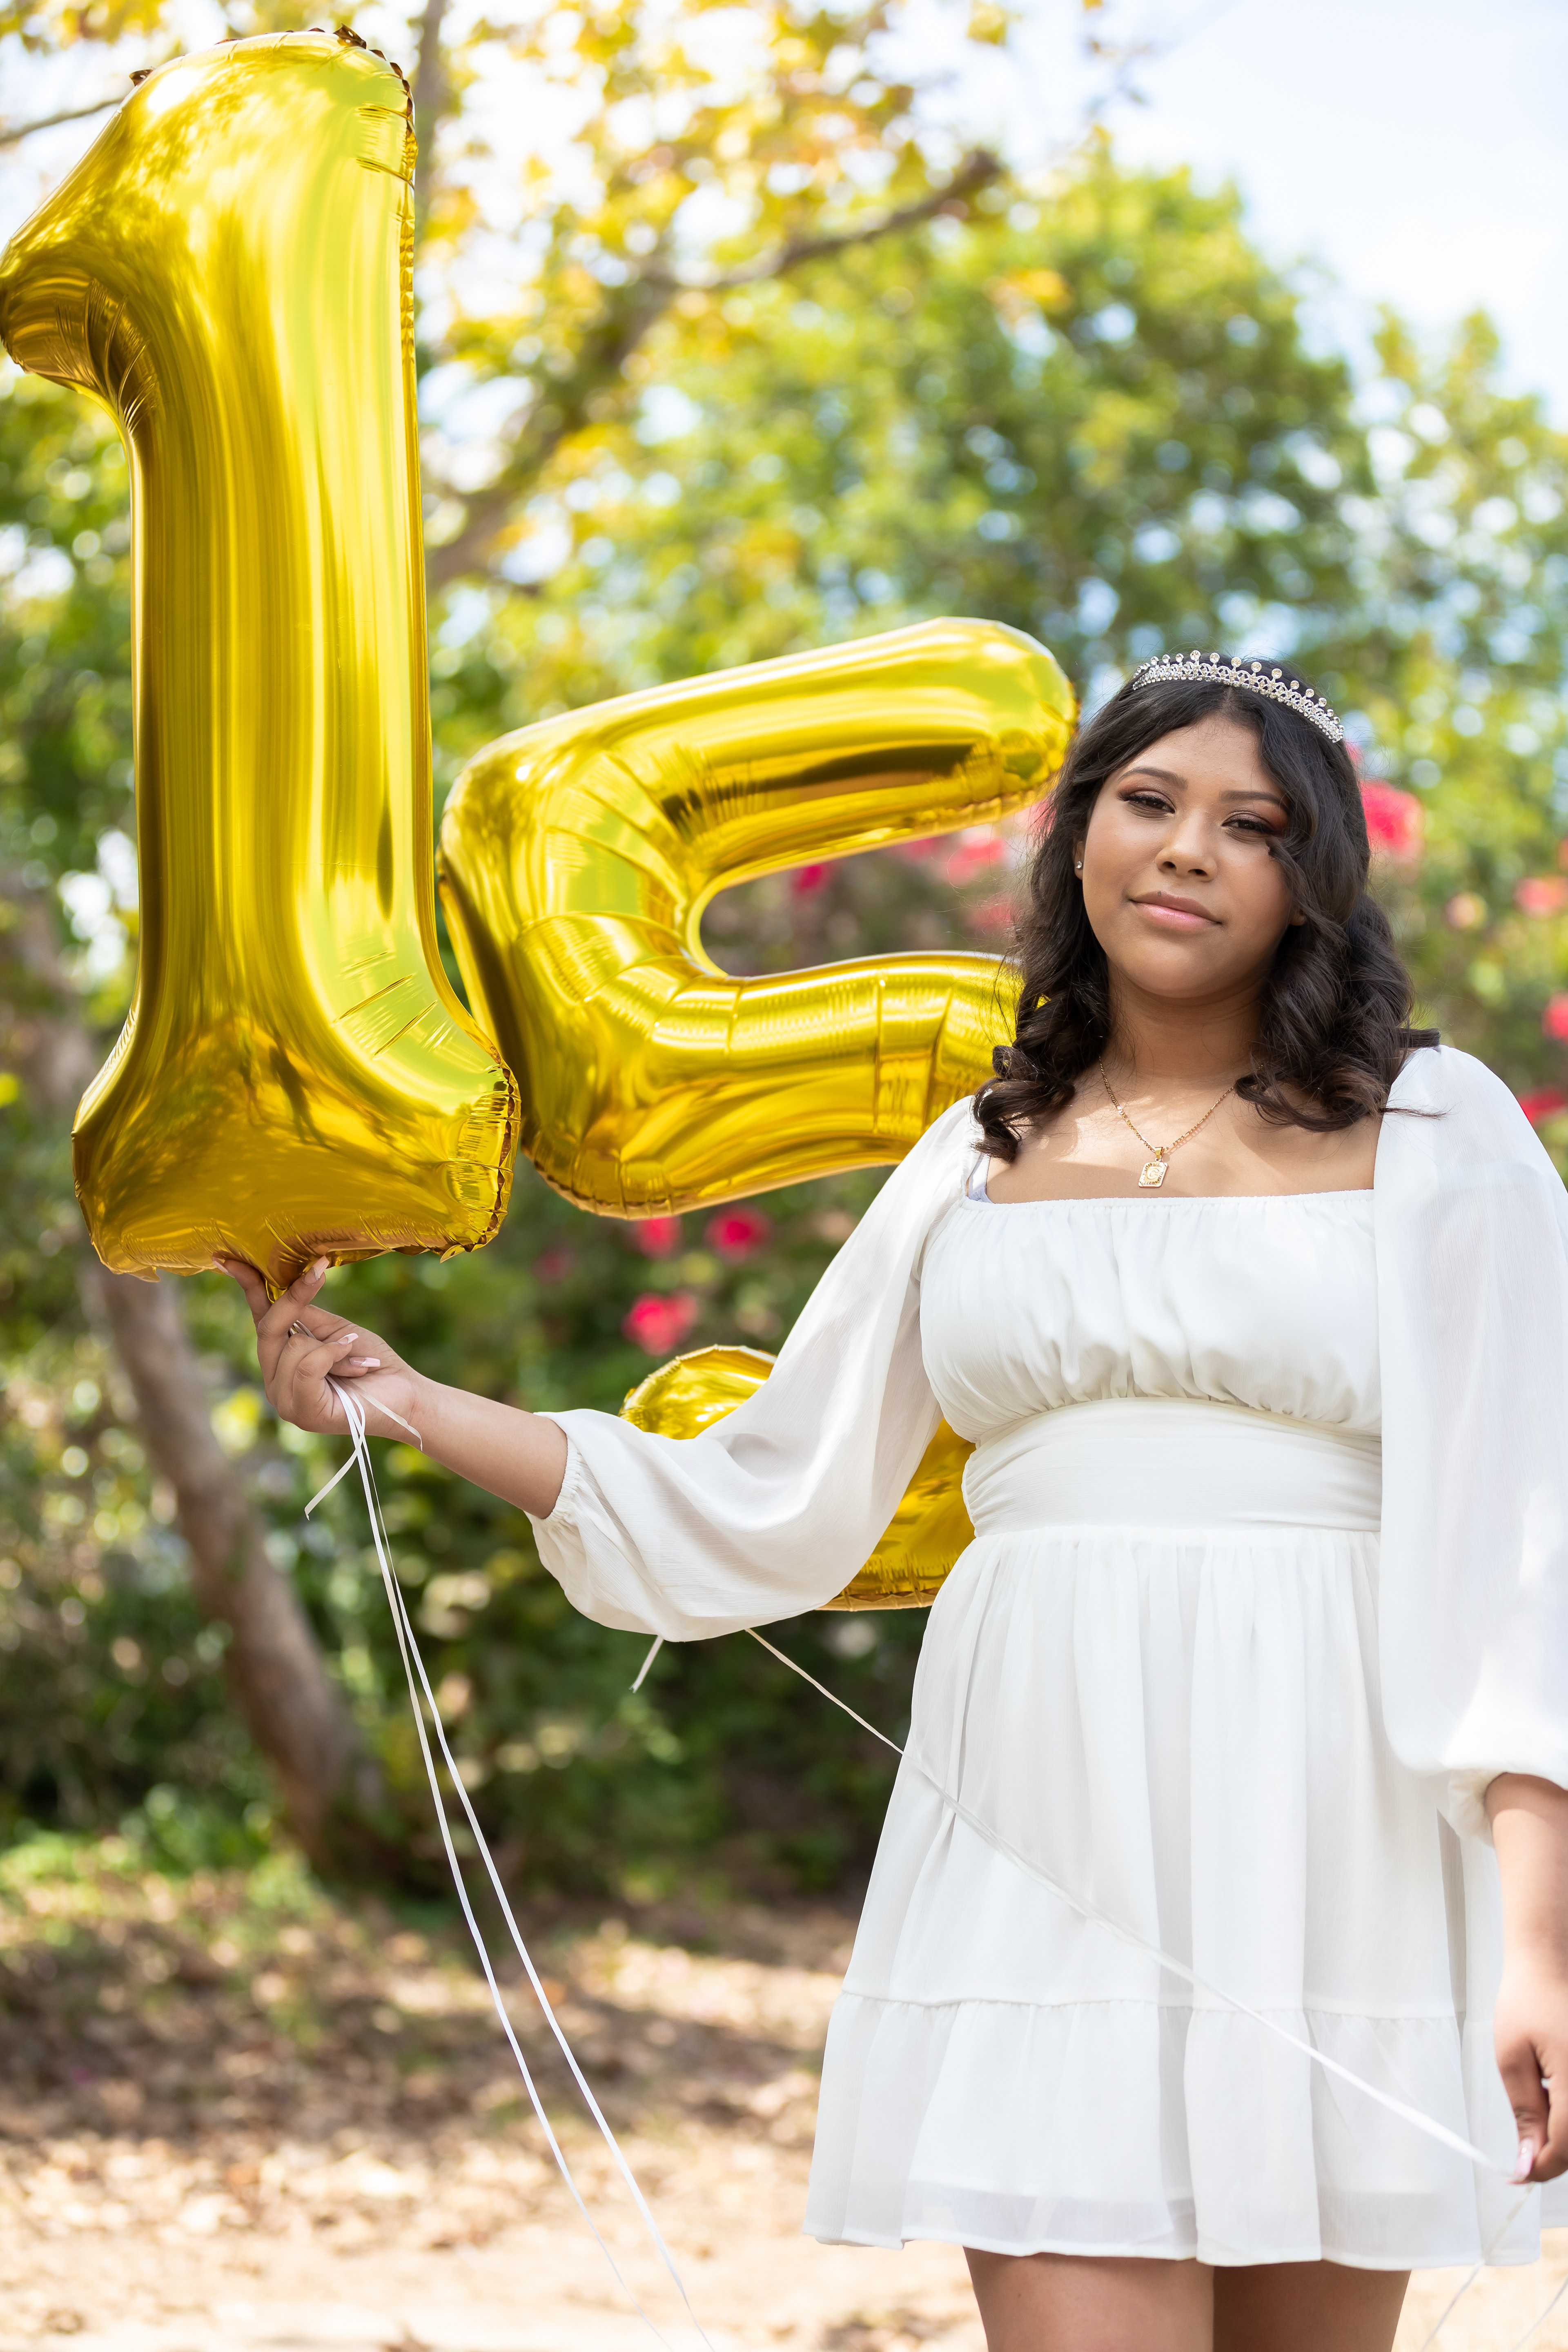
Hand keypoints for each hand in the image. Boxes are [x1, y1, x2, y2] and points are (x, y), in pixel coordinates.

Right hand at [216, 1255, 425, 1443]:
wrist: (404, 1395)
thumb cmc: (371, 1362)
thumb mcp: (336, 1331)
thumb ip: (306, 1316)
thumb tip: (284, 1285)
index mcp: (282, 1359)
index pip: (260, 1319)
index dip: (248, 1288)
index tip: (231, 1259)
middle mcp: (275, 1380)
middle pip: (269, 1327)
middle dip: (295, 1298)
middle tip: (320, 1270)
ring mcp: (285, 1400)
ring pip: (294, 1346)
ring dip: (333, 1346)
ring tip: (356, 1359)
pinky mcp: (303, 1411)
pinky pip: (309, 1366)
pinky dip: (335, 1356)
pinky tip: (357, 1365)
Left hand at [1489, 1773, 1567, 2184]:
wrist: (1550, 1960)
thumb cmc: (1527, 1999)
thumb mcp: (1512, 2057)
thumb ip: (1525, 2113)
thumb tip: (1528, 2162)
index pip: (1565, 2147)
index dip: (1541, 2167)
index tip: (1517, 2174)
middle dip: (1554, 2153)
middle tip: (1525, 2147)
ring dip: (1564, 2134)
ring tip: (1539, 2111)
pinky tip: (1554, 2097)